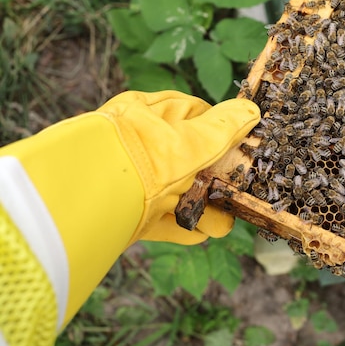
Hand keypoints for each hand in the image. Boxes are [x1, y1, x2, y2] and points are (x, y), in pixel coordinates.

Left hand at [96, 91, 259, 244]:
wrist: (93, 190)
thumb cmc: (147, 152)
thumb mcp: (194, 137)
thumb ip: (224, 127)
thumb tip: (251, 110)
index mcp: (153, 115)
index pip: (194, 116)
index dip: (220, 133)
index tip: (240, 150)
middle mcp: (143, 145)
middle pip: (188, 161)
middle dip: (215, 181)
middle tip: (237, 195)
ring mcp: (134, 179)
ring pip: (175, 193)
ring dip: (202, 210)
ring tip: (224, 226)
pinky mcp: (127, 210)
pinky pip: (158, 218)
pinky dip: (180, 227)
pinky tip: (200, 235)